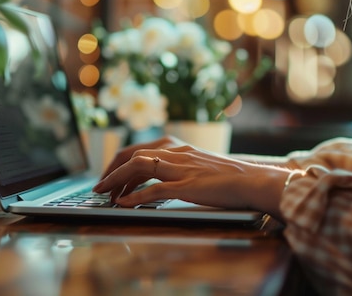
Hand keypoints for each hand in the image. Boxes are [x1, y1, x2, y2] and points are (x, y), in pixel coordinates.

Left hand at [93, 139, 290, 216]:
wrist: (252, 180)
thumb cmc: (227, 176)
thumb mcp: (196, 165)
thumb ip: (176, 167)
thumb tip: (154, 180)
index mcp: (177, 147)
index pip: (137, 149)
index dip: (117, 163)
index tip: (107, 177)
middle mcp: (176, 153)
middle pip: (132, 155)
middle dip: (111, 171)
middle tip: (99, 188)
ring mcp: (181, 168)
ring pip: (139, 168)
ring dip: (116, 181)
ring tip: (104, 195)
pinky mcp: (187, 186)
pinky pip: (155, 190)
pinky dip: (135, 197)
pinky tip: (123, 204)